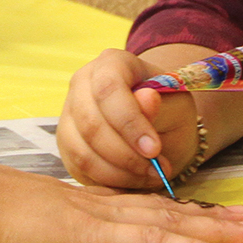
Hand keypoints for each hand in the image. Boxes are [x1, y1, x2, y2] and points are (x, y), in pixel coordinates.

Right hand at [0, 151, 242, 242]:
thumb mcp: (18, 225)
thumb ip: (39, 232)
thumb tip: (40, 241)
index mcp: (83, 206)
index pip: (142, 208)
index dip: (180, 212)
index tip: (211, 215)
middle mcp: (100, 208)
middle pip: (168, 211)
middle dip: (213, 219)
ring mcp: (101, 220)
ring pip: (172, 224)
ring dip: (217, 231)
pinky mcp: (97, 236)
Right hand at [56, 48, 198, 190]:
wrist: (161, 126)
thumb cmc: (169, 110)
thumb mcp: (176, 106)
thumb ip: (161, 105)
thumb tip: (147, 99)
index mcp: (112, 63)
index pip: (109, 88)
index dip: (129, 122)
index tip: (154, 149)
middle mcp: (82, 82)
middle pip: (91, 123)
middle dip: (126, 155)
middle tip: (158, 169)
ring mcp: (69, 112)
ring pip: (82, 150)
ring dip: (119, 172)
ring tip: (151, 175)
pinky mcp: (66, 142)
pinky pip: (80, 167)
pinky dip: (109, 180)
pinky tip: (134, 179)